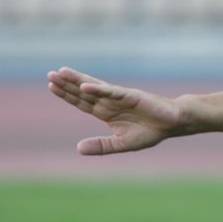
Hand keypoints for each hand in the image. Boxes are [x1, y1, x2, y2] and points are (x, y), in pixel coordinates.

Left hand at [46, 66, 183, 155]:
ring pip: (94, 87)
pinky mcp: (130, 95)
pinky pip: (111, 92)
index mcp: (106, 112)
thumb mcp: (121, 144)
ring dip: (77, 80)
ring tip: (61, 72)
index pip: (81, 102)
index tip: (51, 86)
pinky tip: (84, 87)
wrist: (172, 123)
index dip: (66, 95)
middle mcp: (109, 102)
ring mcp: (119, 97)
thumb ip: (101, 146)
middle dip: (66, 84)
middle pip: (83, 92)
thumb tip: (78, 148)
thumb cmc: (150, 132)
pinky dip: (98, 90)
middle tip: (50, 74)